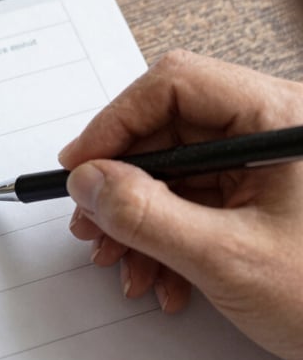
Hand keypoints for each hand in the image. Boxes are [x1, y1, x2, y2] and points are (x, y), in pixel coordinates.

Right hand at [58, 49, 302, 359]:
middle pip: (167, 129)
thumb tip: (89, 181)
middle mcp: (270, 131)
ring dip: (137, 218)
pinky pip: (192, 200)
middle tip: (90, 221)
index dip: (115, 121)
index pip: (174, 84)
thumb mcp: (229, 258)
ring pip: (173, 170)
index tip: (80, 164)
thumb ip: (146, 215)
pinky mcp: (257, 195)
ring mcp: (263, 165)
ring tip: (122, 261)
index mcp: (279, 120)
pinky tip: (159, 274)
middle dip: (121, 184)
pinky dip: (163, 236)